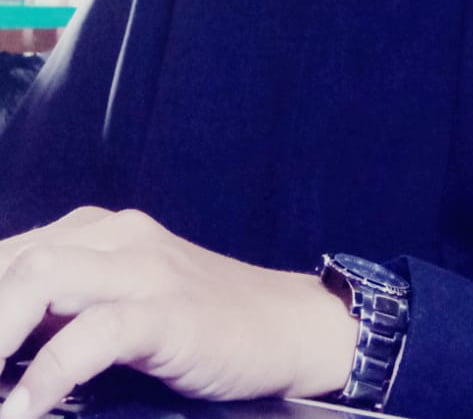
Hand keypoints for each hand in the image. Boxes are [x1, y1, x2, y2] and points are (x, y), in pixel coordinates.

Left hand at [0, 207, 357, 418]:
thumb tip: (6, 343)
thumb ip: (63, 307)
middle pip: (15, 260)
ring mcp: (144, 270)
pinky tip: (24, 412)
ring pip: (42, 278)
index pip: (10, 253)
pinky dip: (48, 374)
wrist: (285, 323)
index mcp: (98, 230)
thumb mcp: (122, 297)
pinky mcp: (169, 312)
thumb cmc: (199, 319)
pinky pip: (94, 333)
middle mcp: (116, 235)